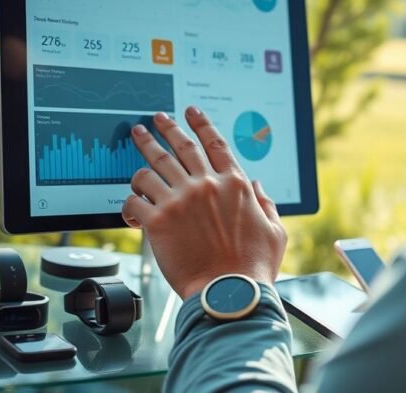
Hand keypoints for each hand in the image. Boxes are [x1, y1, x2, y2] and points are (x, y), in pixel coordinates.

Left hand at [121, 107, 286, 299]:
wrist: (229, 294)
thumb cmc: (253, 268)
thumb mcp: (275, 231)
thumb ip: (267, 204)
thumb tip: (259, 186)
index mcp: (235, 184)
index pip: (214, 143)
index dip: (201, 123)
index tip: (190, 111)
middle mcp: (206, 185)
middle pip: (180, 146)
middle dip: (165, 128)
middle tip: (154, 119)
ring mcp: (180, 201)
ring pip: (153, 167)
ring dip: (142, 154)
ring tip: (136, 145)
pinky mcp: (158, 221)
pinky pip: (134, 199)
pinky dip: (129, 200)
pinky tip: (129, 205)